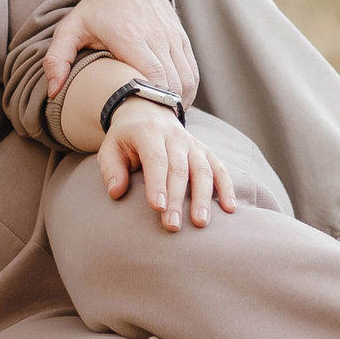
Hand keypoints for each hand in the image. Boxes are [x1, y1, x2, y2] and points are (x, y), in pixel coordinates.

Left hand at [44, 0, 198, 104]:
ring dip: (178, 102)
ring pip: (187, 80)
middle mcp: (156, 37)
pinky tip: (174, 102)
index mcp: (128, 37)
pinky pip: (192, 71)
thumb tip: (53, 92)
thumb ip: (57, 60)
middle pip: (172, 84)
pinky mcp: (181, 38)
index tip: (140, 119)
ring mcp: (172, 37)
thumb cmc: (97, 6)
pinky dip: (187, 90)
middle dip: (164, 108)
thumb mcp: (70, 28)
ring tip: (161, 118)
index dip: (151, 102)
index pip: (152, 77)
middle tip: (150, 126)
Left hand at [98, 100, 234, 231]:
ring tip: (200, 223)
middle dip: (177, 199)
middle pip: (179, 169)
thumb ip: (111, 169)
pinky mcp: (205, 151)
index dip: (157, 183)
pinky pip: (219, 169)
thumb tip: (117, 193)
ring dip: (203, 198)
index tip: (157, 207)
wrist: (148, 112)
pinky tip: (229, 208)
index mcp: (149, 133)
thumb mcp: (110, 148)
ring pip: (202, 170)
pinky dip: (226, 188)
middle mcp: (174, 136)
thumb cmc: (126, 138)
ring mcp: (192, 144)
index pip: (156, 159)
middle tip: (173, 226)